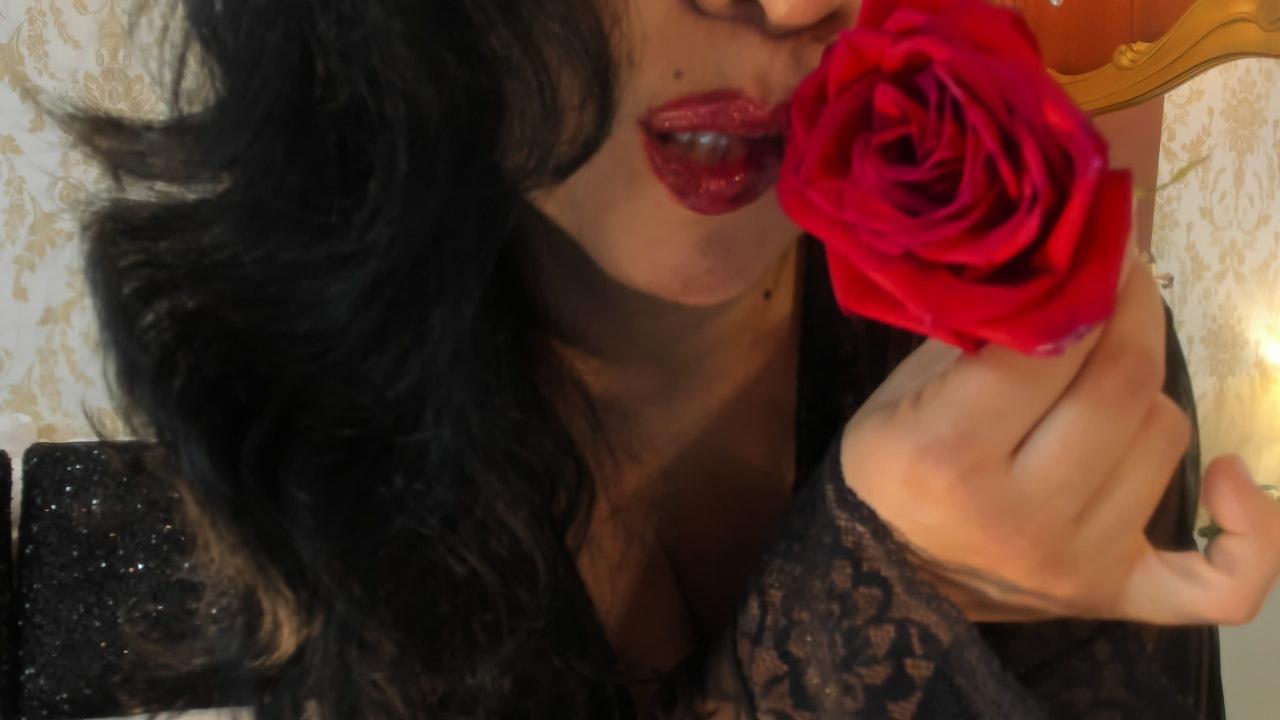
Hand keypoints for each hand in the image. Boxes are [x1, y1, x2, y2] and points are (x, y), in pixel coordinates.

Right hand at [838, 241, 1279, 624]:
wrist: (886, 581)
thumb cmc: (887, 473)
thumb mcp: (900, 391)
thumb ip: (978, 332)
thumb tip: (1060, 266)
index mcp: (948, 454)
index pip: (1049, 348)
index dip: (1087, 281)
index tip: (1100, 243)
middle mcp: (1019, 515)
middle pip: (1123, 387)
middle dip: (1132, 312)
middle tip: (1123, 279)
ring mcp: (1076, 563)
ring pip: (1166, 437)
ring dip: (1146, 393)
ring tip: (1107, 382)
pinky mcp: (1113, 596)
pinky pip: (1222, 582)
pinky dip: (1251, 533)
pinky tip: (1227, 477)